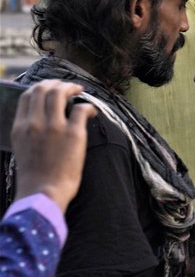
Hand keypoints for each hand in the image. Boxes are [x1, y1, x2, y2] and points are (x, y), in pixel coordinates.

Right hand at [11, 80, 96, 211]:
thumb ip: (28, 131)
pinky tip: (92, 111)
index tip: (50, 87)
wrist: (43, 193)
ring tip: (79, 90)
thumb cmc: (34, 176)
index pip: (27, 96)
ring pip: (60, 93)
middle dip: (56, 83)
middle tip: (67, 86)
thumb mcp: (22, 148)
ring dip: (71, 87)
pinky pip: (81, 109)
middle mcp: (35, 123)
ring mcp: (54, 127)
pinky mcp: (73, 133)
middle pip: (43, 89)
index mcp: (20, 127)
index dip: (40, 87)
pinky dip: (88, 106)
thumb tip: (38, 120)